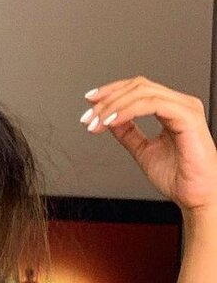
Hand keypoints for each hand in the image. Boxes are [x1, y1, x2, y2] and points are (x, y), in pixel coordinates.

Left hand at [81, 76, 216, 215]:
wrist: (195, 196)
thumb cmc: (179, 178)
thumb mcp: (143, 151)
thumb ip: (128, 133)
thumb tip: (109, 120)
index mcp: (171, 110)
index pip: (138, 89)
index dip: (111, 92)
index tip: (89, 102)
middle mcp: (179, 105)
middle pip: (138, 86)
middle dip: (108, 100)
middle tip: (88, 117)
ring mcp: (185, 108)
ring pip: (143, 92)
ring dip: (113, 106)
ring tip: (97, 122)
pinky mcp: (187, 117)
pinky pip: (153, 105)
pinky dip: (128, 111)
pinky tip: (112, 121)